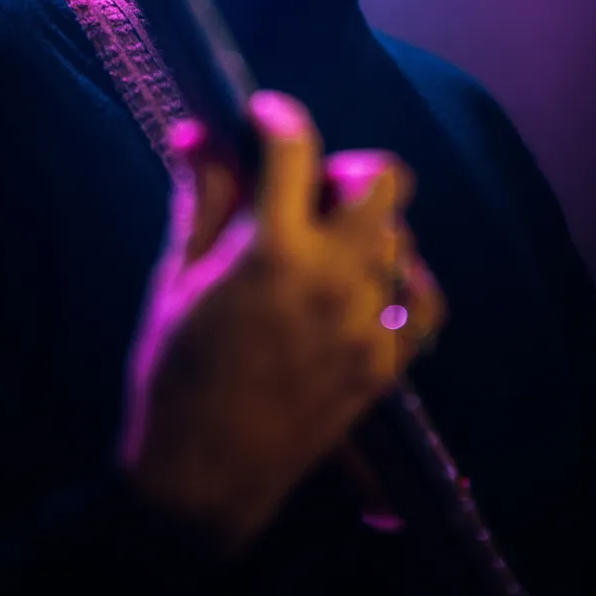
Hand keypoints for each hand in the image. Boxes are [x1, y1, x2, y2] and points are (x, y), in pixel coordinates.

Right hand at [120, 89, 445, 553]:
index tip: (262, 115)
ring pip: (399, 237)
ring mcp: (365, 325)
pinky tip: (373, 281)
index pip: (294, 148)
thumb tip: (197, 132)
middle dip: (341, 166)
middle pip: (381, 179)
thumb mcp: (176, 278)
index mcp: (271, 252)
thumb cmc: (173, 375)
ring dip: (364, 225)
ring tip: (322, 244)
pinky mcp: (383, 365)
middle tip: (304, 188)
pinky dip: (403, 282)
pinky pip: (422, 302)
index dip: (277, 116)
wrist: (202, 480)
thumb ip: (200, 199)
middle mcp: (331, 279)